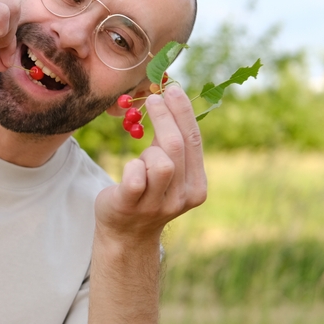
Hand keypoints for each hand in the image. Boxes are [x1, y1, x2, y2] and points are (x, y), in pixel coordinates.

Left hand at [94, 84, 206, 248]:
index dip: (184, 113)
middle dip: (164, 117)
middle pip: (177, 147)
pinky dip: (131, 166)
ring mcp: (158, 204)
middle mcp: (183, 197)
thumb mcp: (168, 170)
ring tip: (141, 158)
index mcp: (197, 186)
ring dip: (147, 152)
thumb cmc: (147, 192)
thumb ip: (172, 144)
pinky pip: (134, 177)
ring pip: (160, 162)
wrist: (126, 234)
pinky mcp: (132, 206)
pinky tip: (130, 169)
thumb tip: (170, 96)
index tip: (173, 90)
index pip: (194, 141)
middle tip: (152, 99)